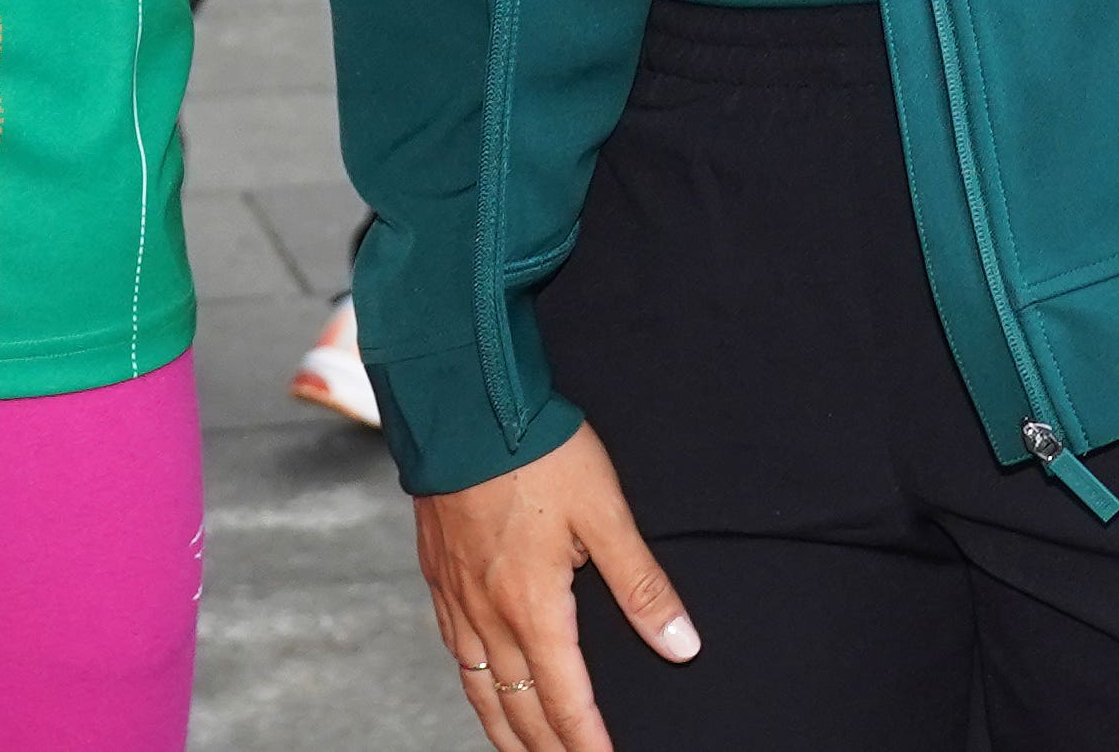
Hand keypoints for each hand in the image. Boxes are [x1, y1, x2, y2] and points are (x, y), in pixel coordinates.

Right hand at [416, 426, 698, 751]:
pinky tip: (479, 683)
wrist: (461, 402)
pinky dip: (471, 685)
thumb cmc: (536, 450)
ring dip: (502, 730)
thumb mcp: (605, 513)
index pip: (565, 700)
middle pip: (518, 707)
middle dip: (546, 749)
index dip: (587, 743)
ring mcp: (457, 596)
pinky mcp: (437, 573)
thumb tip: (681, 645)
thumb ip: (643, 585)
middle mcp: (489, 614)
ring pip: (478, 687)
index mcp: (534, 606)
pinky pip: (455, 651)